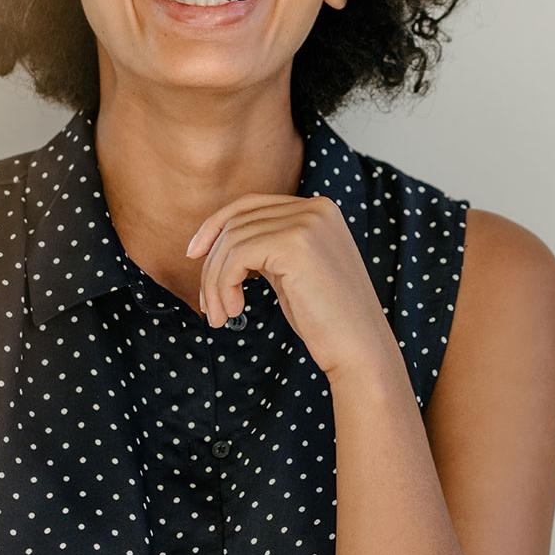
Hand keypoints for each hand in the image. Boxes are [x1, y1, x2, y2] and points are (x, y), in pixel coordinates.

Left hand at [184, 193, 395, 375]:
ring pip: (232, 241)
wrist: (360, 350)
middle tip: (208, 305)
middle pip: (238, 222)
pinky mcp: (295, 244)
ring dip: (215, 282)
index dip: (216, 226)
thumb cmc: (326, 320)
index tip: (194, 255)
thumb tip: (216, 240)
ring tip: (220, 316)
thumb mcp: (293, 271)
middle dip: (212, 263)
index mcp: (319, 209)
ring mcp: (308, 222)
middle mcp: (316, 208)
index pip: (251, 205)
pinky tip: (233, 312)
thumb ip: (267, 247)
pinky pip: (237, 257)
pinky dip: (223, 285)